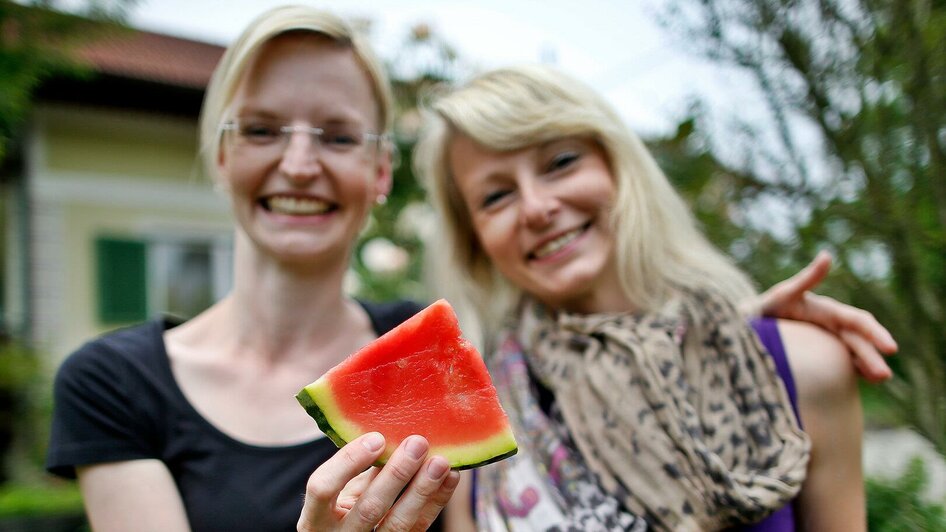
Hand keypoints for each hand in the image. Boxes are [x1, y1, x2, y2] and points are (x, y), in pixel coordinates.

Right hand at [298, 432, 459, 531]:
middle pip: (369, 507)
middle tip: (418, 443)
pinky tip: (450, 478)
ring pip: (398, 523)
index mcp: (314, 520)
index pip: (322, 488)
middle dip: (396, 474)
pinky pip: (419, 528)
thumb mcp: (340, 494)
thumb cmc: (340, 511)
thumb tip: (388, 431)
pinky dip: (436, 502)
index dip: (348, 462)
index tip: (377, 438)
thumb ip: (356, 470)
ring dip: (422, 490)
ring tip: (440, 462)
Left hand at [751, 250, 897, 382]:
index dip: (874, 333)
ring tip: (881, 380)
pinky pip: (840, 364)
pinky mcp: (817, 353)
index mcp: (824, 310)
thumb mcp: (783, 294)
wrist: (744, 326)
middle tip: (885, 376)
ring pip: (852, 354)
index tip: (890, 348)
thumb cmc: (762, 308)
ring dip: (868, 366)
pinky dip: (854, 372)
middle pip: (857, 341)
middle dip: (872, 357)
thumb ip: (805, 279)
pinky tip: (866, 382)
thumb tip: (827, 255)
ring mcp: (824, 340)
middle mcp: (829, 325)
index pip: (855, 321)